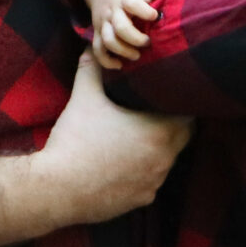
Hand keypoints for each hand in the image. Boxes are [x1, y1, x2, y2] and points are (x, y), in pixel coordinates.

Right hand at [0, 53, 190, 246]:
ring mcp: (153, 183)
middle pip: (182, 137)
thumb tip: (91, 46)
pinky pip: (150, 181)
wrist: (57, 189)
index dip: (180, 103)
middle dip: (172, 124)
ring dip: (157, 148)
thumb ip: (92, 69)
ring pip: (167, 160)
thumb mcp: (84, 98)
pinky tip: (124, 163)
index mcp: (160, 132)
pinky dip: (143, 171)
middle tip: (155, 110)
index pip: (188, 115)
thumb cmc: (75, 141)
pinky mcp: (140, 200)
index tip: (169, 95)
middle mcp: (164, 160)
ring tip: (139, 136)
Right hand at [85, 0, 172, 68]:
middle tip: (148, 42)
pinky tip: (119, 65)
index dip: (145, 12)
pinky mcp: (97, 32)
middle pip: (120, 27)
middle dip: (136, 39)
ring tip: (136, 56)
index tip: (155, 16)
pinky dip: (106, 61)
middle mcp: (113, 11)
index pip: (132, 3)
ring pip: (108, 40)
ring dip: (123, 51)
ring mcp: (103, 23)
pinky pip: (97, 50)